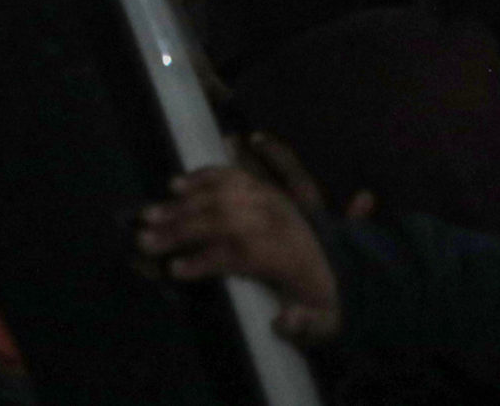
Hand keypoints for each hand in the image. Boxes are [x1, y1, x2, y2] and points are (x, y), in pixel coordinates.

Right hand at [137, 162, 343, 343]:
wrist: (355, 274)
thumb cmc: (329, 302)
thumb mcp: (326, 324)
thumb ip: (304, 326)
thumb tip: (281, 319)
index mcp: (292, 254)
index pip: (242, 251)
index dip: (205, 260)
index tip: (175, 272)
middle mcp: (280, 221)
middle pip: (223, 218)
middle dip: (180, 229)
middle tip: (144, 242)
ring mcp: (274, 200)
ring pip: (222, 193)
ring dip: (182, 203)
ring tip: (149, 214)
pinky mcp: (269, 189)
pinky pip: (234, 174)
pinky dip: (204, 175)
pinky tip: (178, 184)